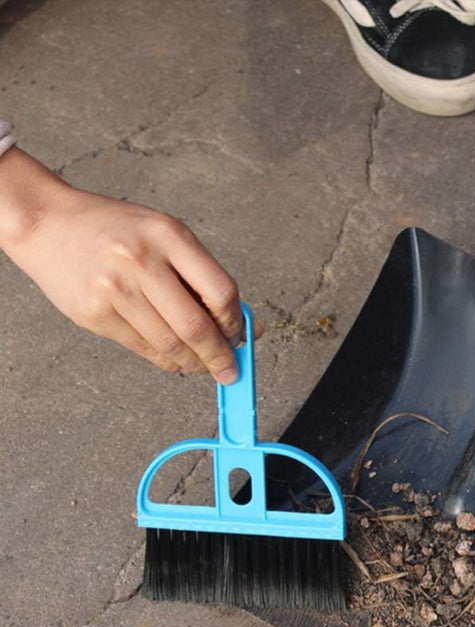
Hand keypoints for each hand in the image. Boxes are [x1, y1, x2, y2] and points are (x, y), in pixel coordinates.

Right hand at [0, 147, 261, 383]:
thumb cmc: (117, 230)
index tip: (241, 336)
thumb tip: (242, 323)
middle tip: (231, 371)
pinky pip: (143, 349)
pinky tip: (178, 361)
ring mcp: (115, 290)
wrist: (48, 223)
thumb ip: (201, 274)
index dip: (235, 321)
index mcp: (168, 236)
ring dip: (195, 363)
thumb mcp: (165, 234)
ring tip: (205, 368)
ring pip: (170, 344)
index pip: (220, 291)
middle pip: (195, 326)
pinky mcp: (95, 314)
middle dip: (220, 356)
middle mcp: (142, 261)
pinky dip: (167, 361)